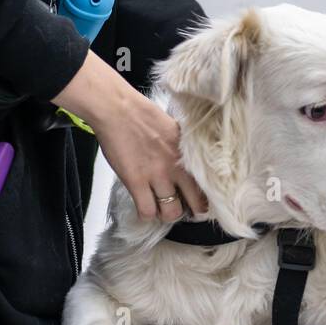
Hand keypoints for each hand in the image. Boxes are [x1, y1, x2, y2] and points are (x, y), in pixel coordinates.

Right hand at [53, 51, 207, 221]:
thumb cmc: (144, 115)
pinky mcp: (136, 182)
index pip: (206, 186)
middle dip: (190, 211)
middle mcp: (177, 168)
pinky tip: (144, 207)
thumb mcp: (176, 131)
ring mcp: (157, 176)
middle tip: (181, 208)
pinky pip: (146, 211)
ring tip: (160, 207)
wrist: (119, 110)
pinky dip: (146, 214)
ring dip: (166, 214)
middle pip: (194, 205)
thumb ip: (183, 150)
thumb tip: (189, 163)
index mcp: (188, 155)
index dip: (203, 199)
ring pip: (170, 213)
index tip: (198, 202)